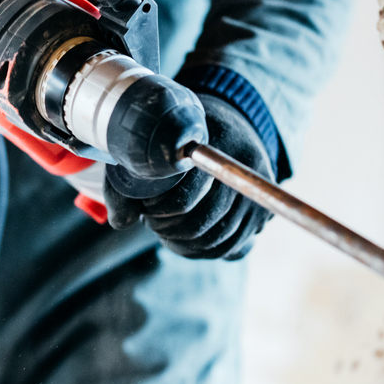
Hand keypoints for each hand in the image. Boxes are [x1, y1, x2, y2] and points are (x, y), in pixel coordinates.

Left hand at [103, 95, 273, 259]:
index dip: (158, 211)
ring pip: (216, 242)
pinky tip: (184, 241)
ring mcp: (257, 193)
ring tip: (165, 229)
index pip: (184, 198)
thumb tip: (121, 222)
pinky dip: (203, 252)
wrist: (224, 132)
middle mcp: (246, 167)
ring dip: (183, 243)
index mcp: (216, 141)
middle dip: (168, 230)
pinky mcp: (261, 215)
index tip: (146, 207)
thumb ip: (125, 182)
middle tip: (152, 222)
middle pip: (201, 224)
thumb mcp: (149, 148)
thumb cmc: (177, 140)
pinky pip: (232, 249)